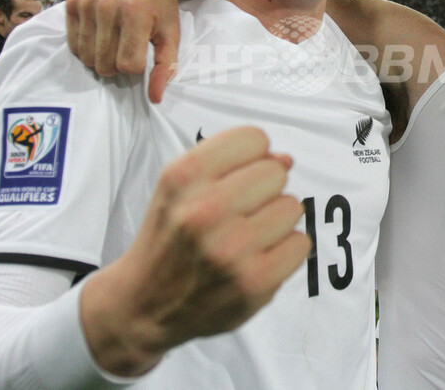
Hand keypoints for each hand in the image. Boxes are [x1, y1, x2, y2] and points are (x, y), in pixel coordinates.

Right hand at [66, 0, 182, 102]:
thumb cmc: (161, 5)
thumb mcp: (172, 34)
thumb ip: (166, 66)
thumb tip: (154, 98)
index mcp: (135, 13)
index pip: (128, 65)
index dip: (137, 66)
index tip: (143, 53)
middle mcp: (107, 5)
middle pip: (104, 65)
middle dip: (117, 65)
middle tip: (128, 48)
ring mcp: (87, 2)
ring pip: (86, 57)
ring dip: (101, 57)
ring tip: (115, 41)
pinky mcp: (73, 1)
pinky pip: (73, 43)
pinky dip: (87, 45)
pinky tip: (101, 32)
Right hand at [79, 126, 310, 376]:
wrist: (143, 305)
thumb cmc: (170, 237)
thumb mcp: (181, 185)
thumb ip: (231, 161)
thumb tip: (286, 159)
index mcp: (185, 176)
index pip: (254, 138)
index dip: (251, 157)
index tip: (235, 177)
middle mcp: (206, 210)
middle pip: (277, 172)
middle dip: (264, 189)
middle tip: (240, 212)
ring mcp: (232, 248)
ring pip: (292, 207)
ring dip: (276, 221)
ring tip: (247, 237)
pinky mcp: (254, 281)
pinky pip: (301, 244)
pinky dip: (286, 251)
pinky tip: (258, 258)